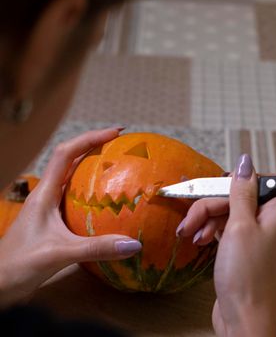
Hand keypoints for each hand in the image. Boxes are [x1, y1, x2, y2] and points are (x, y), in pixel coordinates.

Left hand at [0, 128, 141, 307]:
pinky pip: (77, 201)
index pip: (65, 154)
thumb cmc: (17, 266)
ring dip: (94, 169)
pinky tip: (110, 206)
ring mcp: (49, 209)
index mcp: (44, 194)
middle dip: (95, 147)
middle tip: (122, 145)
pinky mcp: (54, 223)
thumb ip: (96, 248)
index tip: (115, 133)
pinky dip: (94, 195)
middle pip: (71, 161)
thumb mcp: (59, 255)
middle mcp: (46, 196)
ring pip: (74, 180)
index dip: (89, 138)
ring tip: (120, 167)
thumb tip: (134, 244)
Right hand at [181, 155, 275, 336]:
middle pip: (242, 197)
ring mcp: (262, 238)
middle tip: (192, 220)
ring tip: (191, 235)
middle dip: (213, 205)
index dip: (239, 183)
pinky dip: (214, 232)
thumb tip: (246, 163)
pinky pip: (231, 231)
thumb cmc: (247, 275)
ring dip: (209, 220)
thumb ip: (242, 191)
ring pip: (233, 214)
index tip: (218, 190)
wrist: (244, 319)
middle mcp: (275, 222)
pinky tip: (199, 240)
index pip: (264, 180)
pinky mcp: (248, 252)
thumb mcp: (240, 225)